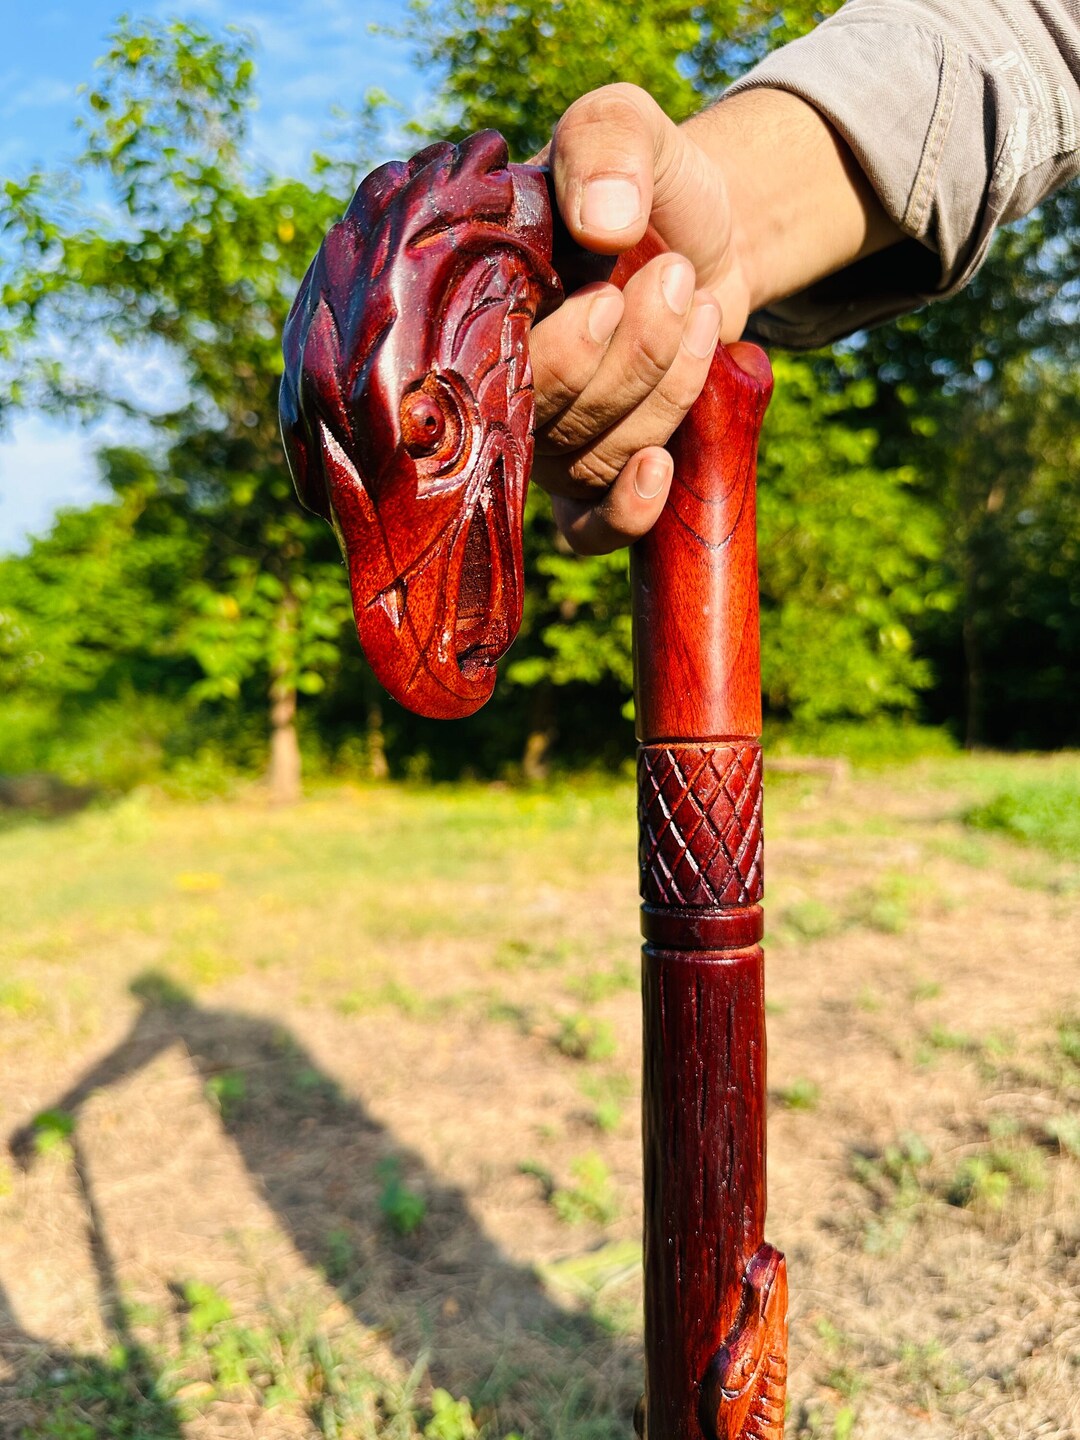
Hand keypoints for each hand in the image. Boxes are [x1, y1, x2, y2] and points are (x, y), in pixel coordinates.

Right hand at [529, 84, 751, 554]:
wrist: (695, 231)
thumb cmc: (639, 182)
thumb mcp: (622, 129)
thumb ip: (607, 145)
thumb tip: (605, 225)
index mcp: (469, 311)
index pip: (483, 368)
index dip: (554, 351)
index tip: (608, 295)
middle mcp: (491, 388)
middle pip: (548, 421)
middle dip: (629, 357)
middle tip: (673, 278)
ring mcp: (542, 440)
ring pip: (592, 457)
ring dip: (661, 389)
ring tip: (697, 304)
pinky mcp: (594, 474)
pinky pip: (592, 530)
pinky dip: (626, 510)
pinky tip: (659, 468)